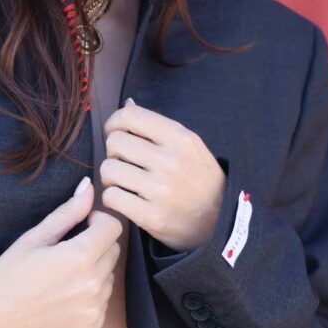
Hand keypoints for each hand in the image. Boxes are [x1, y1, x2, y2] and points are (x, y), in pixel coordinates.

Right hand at [0, 175, 123, 327]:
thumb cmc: (6, 277)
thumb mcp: (34, 239)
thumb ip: (68, 213)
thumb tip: (89, 186)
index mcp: (79, 257)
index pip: (113, 228)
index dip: (98, 222)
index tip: (82, 226)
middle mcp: (92, 286)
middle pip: (113, 253)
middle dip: (95, 248)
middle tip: (64, 256)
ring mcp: (93, 312)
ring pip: (107, 281)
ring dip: (92, 276)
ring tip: (59, 282)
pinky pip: (100, 308)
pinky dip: (87, 303)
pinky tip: (60, 303)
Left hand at [97, 97, 225, 250]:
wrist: (219, 222)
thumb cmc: (200, 181)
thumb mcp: (190, 147)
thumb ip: (158, 127)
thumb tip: (127, 105)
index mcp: (180, 138)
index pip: (129, 116)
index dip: (114, 123)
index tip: (116, 133)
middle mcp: (170, 160)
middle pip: (114, 142)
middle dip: (113, 152)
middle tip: (124, 162)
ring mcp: (160, 190)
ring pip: (108, 169)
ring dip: (110, 176)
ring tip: (124, 182)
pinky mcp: (151, 216)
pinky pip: (111, 197)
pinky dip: (113, 198)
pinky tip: (125, 199)